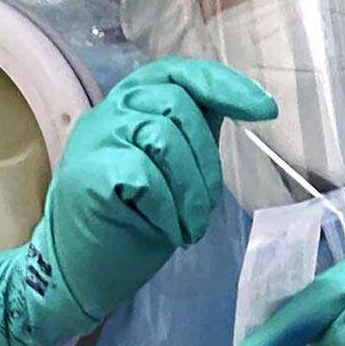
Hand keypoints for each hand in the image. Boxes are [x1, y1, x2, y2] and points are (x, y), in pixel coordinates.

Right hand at [42, 56, 276, 318]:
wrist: (79, 273)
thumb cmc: (131, 220)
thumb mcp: (173, 168)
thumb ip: (193, 133)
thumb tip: (241, 102)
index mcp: (132, 103)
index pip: (180, 73)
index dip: (224, 85)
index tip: (265, 110)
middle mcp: (108, 110)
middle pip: (177, 104)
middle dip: (205, 161)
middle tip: (203, 209)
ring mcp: (94, 138)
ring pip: (163, 138)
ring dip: (189, 191)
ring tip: (187, 226)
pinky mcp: (86, 171)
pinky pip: (144, 174)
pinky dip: (165, 207)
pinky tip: (165, 229)